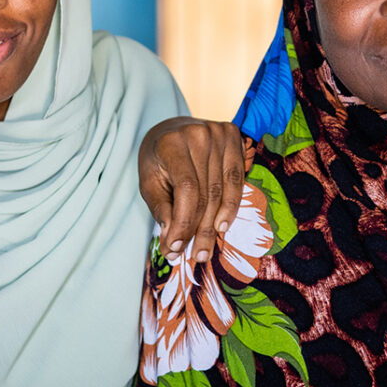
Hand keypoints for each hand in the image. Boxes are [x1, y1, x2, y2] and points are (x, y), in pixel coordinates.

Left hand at [139, 117, 245, 263]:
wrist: (170, 130)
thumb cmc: (158, 161)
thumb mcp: (150, 183)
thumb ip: (162, 210)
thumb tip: (173, 243)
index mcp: (172, 142)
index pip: (186, 189)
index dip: (183, 222)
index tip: (176, 247)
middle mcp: (199, 133)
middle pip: (206, 192)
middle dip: (199, 229)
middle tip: (195, 256)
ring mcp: (219, 133)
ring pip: (222, 190)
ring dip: (214, 225)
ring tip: (205, 249)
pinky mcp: (234, 137)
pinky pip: (237, 179)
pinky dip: (231, 205)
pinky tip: (222, 225)